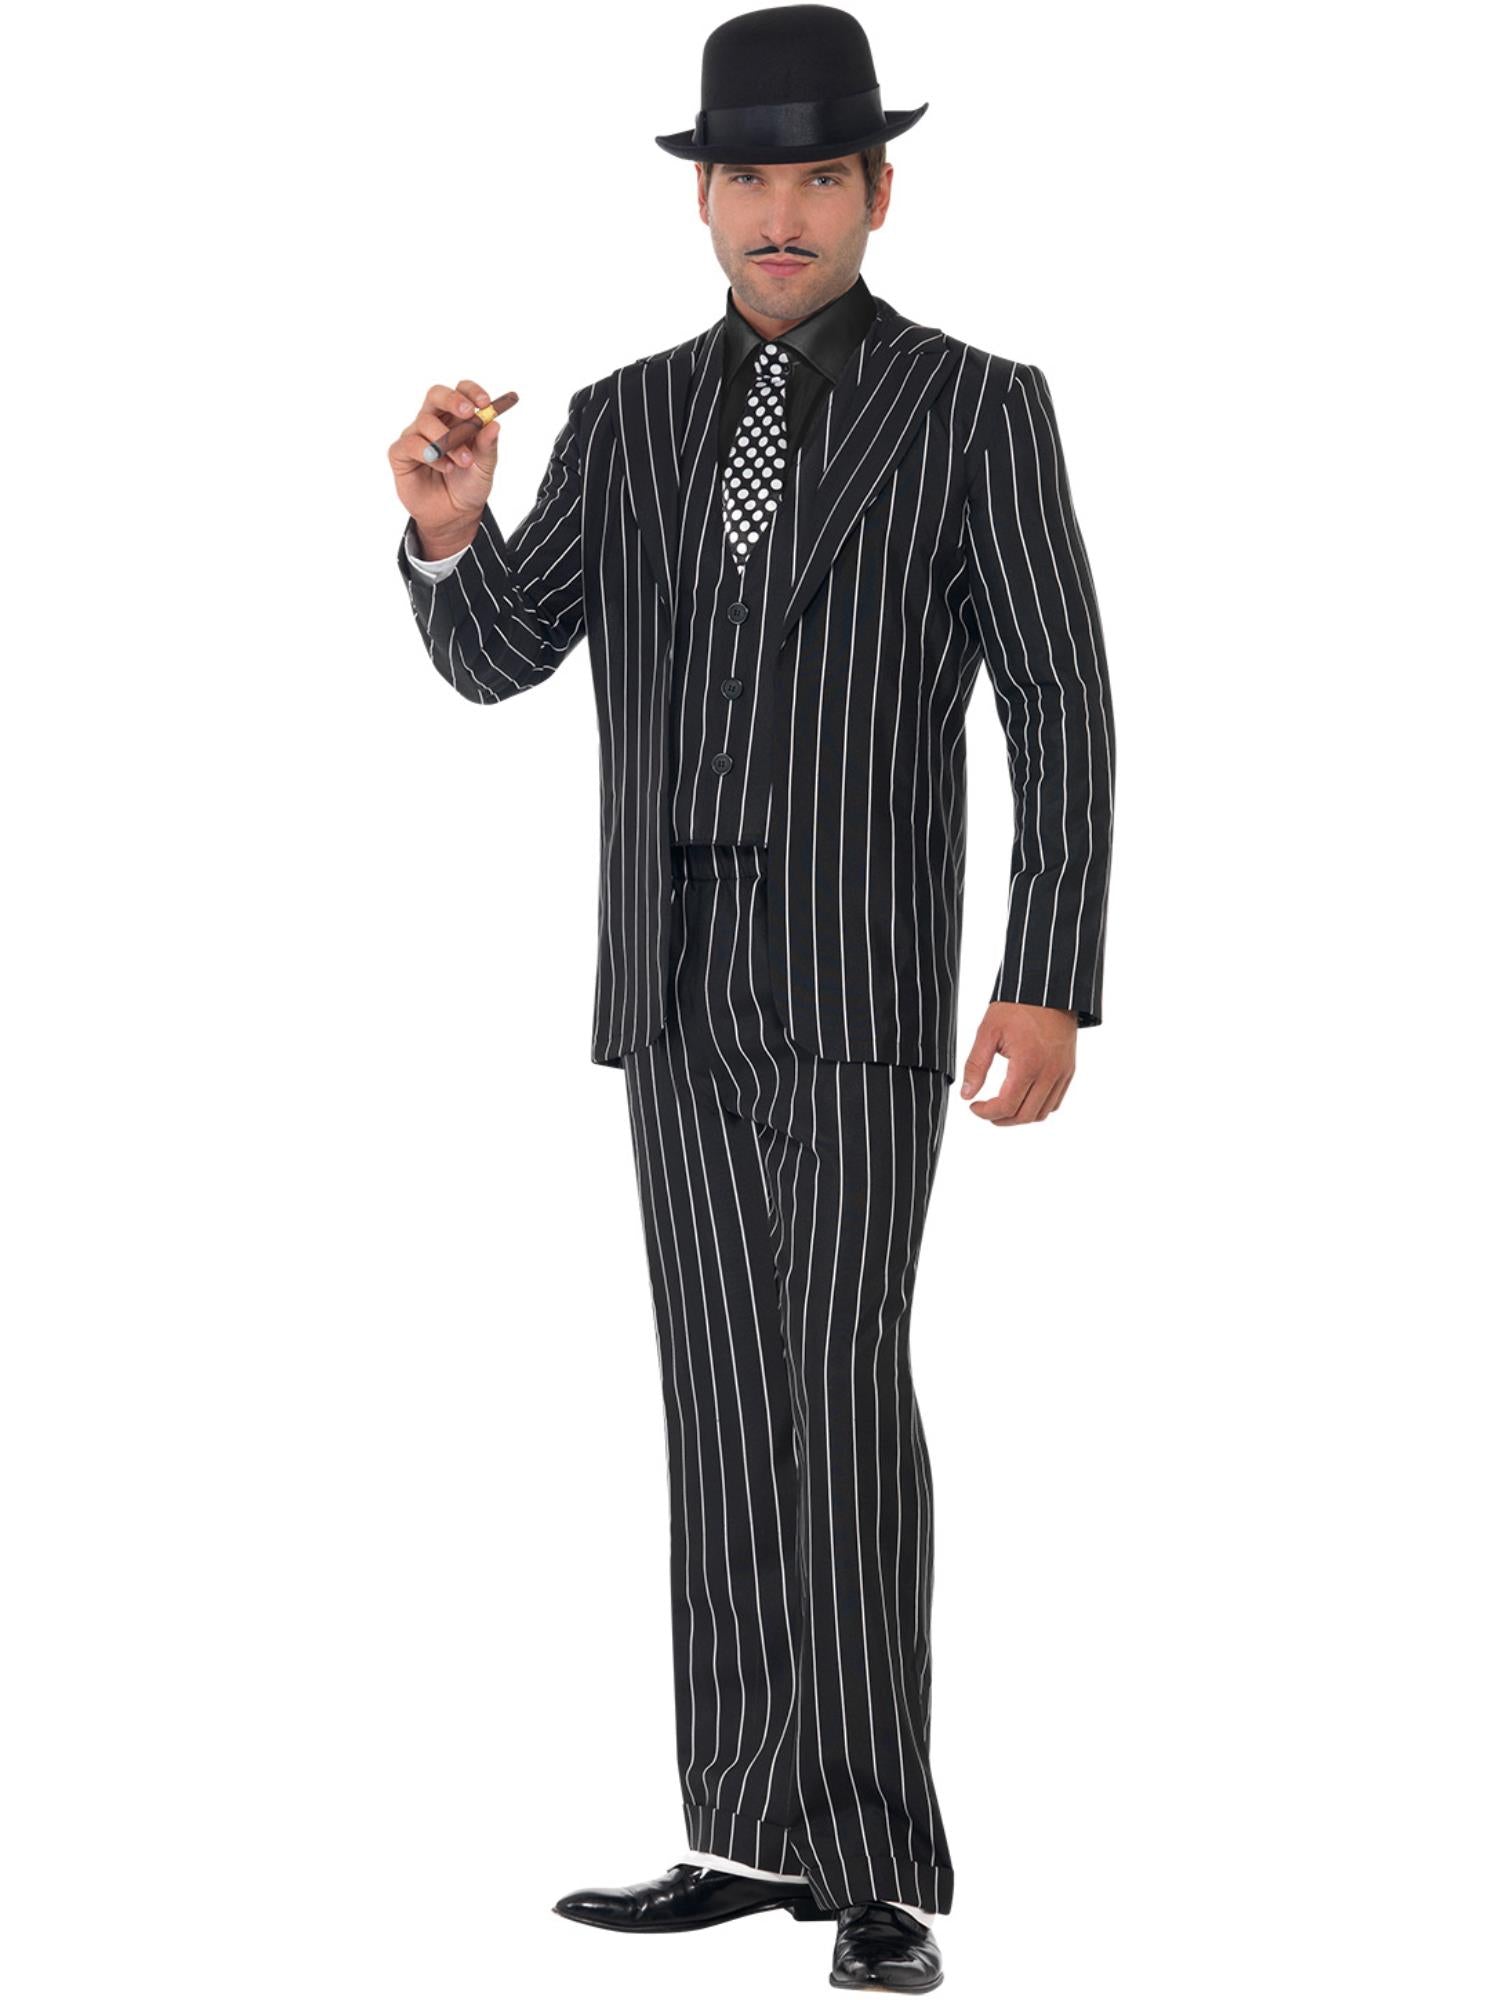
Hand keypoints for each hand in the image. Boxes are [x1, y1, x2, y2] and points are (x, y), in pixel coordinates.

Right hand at [388, 379, 510, 560]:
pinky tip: (445, 468)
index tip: (486, 402)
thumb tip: (494, 423)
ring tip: (463, 462)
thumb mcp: (485, 468)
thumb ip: (488, 446)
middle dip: (452, 400)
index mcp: (457, 419)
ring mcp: (416, 437)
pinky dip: (430, 455)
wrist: (455, 516)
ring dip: (447, 440)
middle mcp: (435, 423)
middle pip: (436, 395)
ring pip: (425, 422)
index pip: (461, 392)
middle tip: (468, 412)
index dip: (471, 391)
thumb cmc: (468, 486)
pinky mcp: (401, 454)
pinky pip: (411, 444)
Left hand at [959, 1001, 1076, 1124]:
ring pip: (1042, 1113)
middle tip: (984, 1111)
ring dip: (1020, 1117)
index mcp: (1028, 1064)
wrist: (1049, 990)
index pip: (1007, 1105)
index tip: (974, 1107)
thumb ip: (976, 1065)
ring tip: (1002, 1108)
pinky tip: (1022, 1098)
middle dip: (1000, 1119)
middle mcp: (1049, 1072)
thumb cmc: (1018, 1006)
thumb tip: (967, 1094)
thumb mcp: (988, 1032)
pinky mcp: (1069, 1070)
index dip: (986, 1112)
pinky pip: (1055, 1102)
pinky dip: (1038, 1108)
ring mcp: (1062, 1073)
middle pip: (1025, 1115)